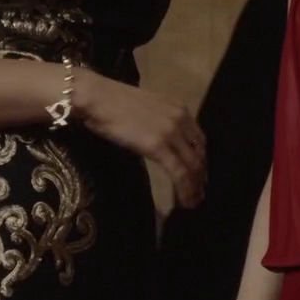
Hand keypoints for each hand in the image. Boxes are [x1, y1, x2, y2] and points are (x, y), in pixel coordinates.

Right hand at [71, 70, 205, 206]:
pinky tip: (185, 202)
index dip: (200, 158)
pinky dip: (185, 190)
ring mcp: (171, 133)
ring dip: (195, 186)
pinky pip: (179, 173)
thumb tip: (160, 142)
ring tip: (193, 202)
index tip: (199, 174)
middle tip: (199, 192)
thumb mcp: (146, 109)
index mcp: (179, 109)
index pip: (198, 139)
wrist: (98, 98)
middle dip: (201, 175)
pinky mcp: (158, 146)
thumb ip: (159, 124)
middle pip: (199, 153)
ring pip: (192, 166)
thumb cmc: (112, 102)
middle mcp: (181, 119)